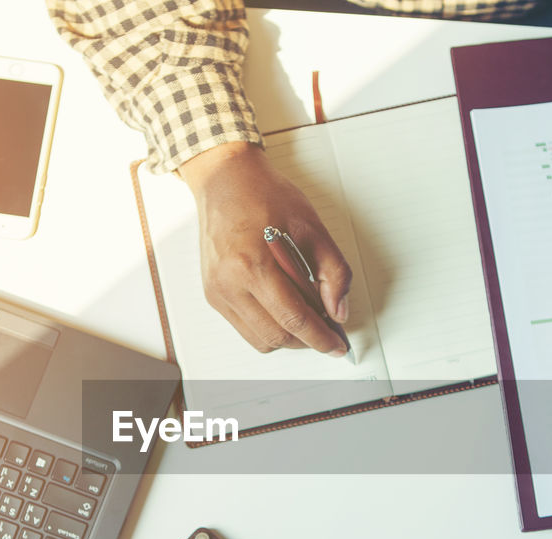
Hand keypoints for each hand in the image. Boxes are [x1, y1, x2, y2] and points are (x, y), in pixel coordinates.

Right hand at [177, 142, 350, 354]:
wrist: (226, 180)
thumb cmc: (264, 195)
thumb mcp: (312, 227)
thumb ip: (333, 271)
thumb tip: (338, 310)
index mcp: (253, 264)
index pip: (294, 319)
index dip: (320, 338)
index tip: (337, 346)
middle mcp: (229, 283)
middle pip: (277, 335)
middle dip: (307, 340)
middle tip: (327, 331)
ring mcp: (218, 291)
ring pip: (260, 339)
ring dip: (288, 337)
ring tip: (306, 318)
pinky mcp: (213, 294)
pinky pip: (245, 328)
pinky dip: (269, 326)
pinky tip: (282, 308)